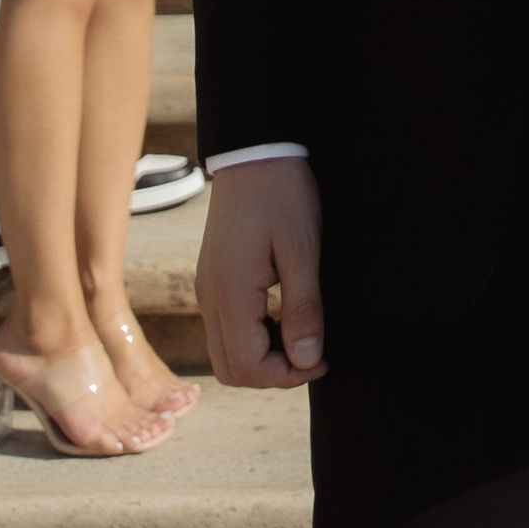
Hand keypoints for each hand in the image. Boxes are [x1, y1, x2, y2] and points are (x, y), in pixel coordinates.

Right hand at [195, 157, 324, 386]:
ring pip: (225, 353)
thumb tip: (307, 359)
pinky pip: (225, 329)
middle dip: (272, 374)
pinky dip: (252, 338)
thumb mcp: (303, 250)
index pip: (248, 366)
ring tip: (301, 336)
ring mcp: (207, 290)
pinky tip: (282, 319)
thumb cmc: (282, 194)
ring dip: (261, 358)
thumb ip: (304, 309)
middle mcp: (209, 298)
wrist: (255, 151)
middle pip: (231, 370)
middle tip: (312, 354)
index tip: (321, 360)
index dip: (287, 376)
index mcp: (230, 293)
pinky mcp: (212, 281)